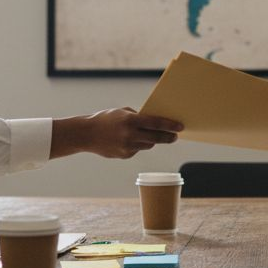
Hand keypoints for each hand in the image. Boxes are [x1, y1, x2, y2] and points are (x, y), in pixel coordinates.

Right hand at [58, 107, 182, 158]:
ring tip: (152, 135)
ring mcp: (127, 147)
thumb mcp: (123, 112)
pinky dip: (138, 145)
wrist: (86, 134)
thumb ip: (139, 116)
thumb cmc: (106, 119)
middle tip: (175, 136)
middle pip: (156, 138)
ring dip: (152, 140)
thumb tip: (156, 122)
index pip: (156, 123)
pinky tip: (130, 140)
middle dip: (168, 137)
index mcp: (130, 120)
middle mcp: (130, 135)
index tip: (181, 127)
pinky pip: (138, 150)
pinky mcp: (125, 155)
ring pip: (148, 145)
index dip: (170, 125)